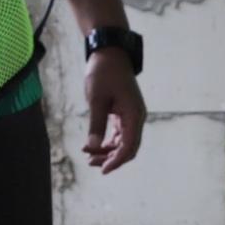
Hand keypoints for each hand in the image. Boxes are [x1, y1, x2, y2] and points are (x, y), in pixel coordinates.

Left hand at [81, 43, 147, 173]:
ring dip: (108, 151)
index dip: (117, 161)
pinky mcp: (124, 112)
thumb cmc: (103, 73)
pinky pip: (119, 134)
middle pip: (128, 148)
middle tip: (91, 162)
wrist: (109, 54)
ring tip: (88, 156)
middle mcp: (136, 117)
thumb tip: (93, 146)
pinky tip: (93, 146)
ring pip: (123, 142)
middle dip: (111, 158)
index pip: (129, 146)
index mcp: (133, 115)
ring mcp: (131, 115)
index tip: (103, 170)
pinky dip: (108, 141)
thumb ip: (96, 124)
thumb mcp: (97, 99)